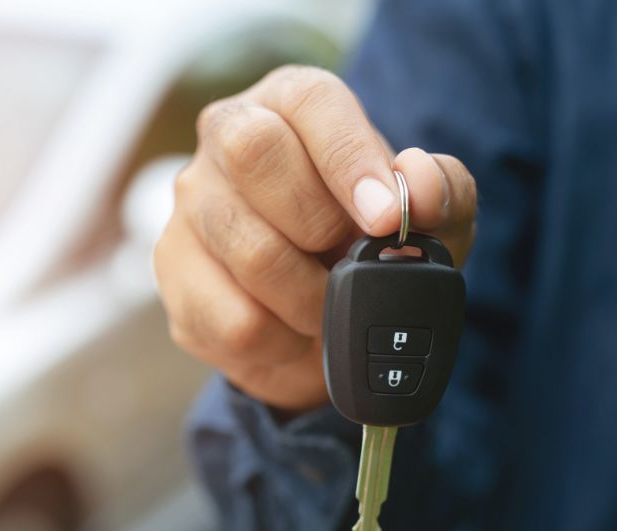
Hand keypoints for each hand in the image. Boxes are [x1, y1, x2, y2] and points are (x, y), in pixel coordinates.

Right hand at [154, 66, 476, 410]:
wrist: (317, 325)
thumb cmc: (368, 249)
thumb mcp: (429, 221)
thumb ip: (443, 193)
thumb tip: (419, 185)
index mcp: (290, 103)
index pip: (309, 101)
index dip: (350, 158)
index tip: (386, 218)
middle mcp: (226, 138)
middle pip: (253, 153)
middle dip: (318, 223)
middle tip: (348, 262)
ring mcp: (189, 206)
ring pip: (248, 250)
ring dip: (310, 298)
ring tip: (327, 306)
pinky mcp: (173, 273)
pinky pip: (235, 321)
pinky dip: (283, 343)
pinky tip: (291, 333)